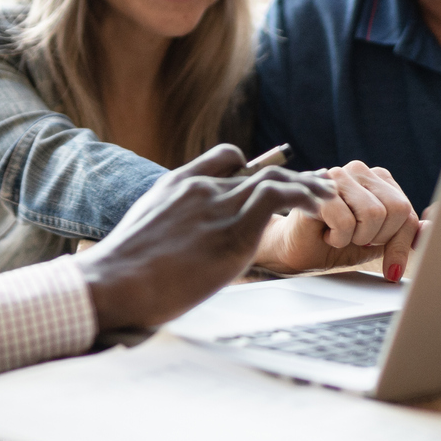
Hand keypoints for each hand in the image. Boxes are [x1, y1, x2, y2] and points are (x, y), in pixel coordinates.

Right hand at [74, 145, 335, 331]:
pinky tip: (318, 208)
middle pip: (257, 170)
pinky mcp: (232, 230)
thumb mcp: (143, 239)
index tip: (272, 182)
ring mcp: (216, 206)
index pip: (224, 158)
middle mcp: (200, 188)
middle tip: (315, 187)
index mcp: (176, 185)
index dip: (252, 167)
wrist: (113, 282)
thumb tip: (178, 257)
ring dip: (306, 186)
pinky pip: (277, 198)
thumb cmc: (120, 276)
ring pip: (274, 179)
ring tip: (327, 197)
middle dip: (291, 178)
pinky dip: (303, 197)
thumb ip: (169, 234)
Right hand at [252, 160, 419, 279]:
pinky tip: (326, 233)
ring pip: (373, 214)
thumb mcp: (378, 243)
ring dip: (356, 237)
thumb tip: (430, 230)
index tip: (388, 263)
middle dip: (378, 238)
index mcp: (379, 178)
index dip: (400, 244)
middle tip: (356, 239)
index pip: (408, 211)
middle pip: (396, 210)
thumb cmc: (336, 242)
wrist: (295, 249)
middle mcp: (359, 170)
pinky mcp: (317, 190)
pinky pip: (346, 221)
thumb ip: (404, 235)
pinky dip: (339, 238)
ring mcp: (337, 176)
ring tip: (340, 235)